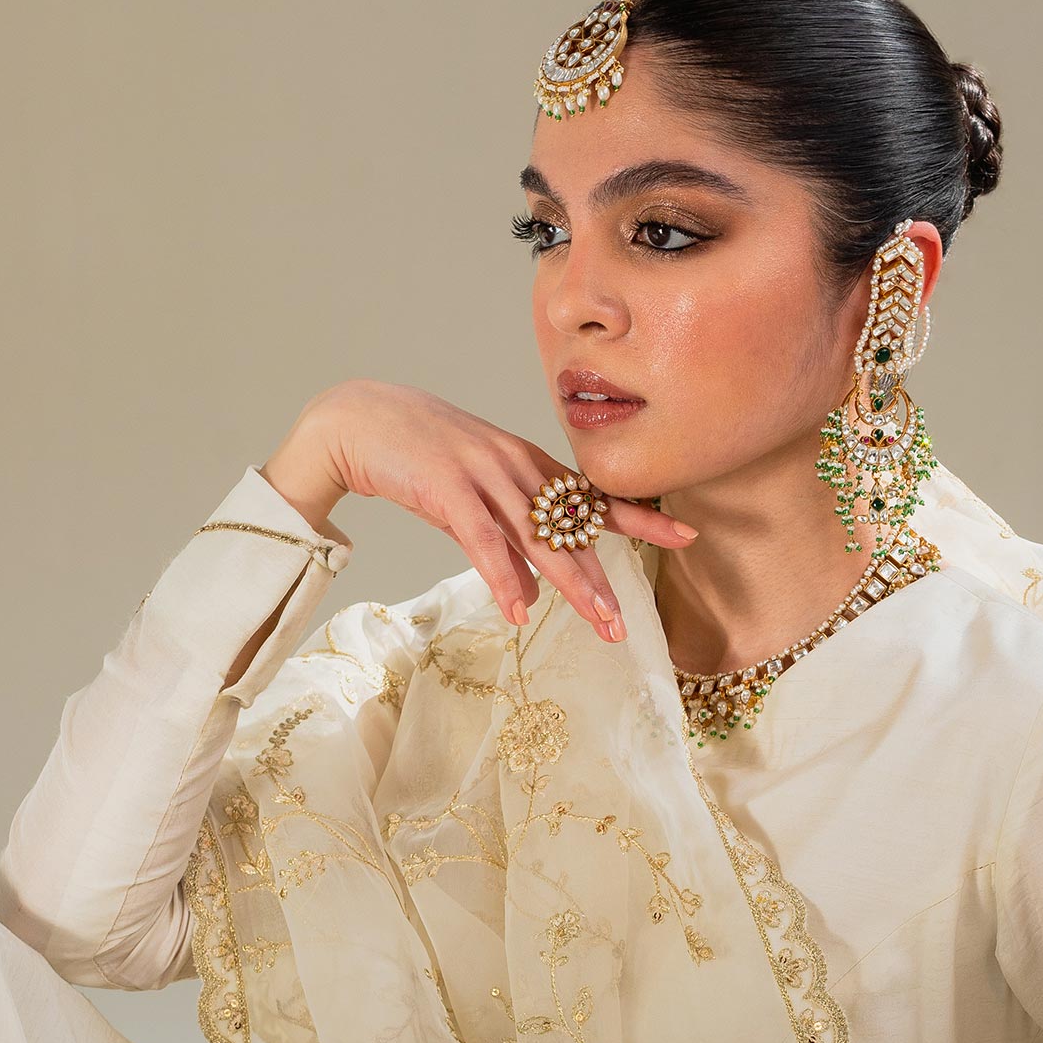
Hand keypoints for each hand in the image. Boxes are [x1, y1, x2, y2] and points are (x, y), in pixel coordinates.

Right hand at [261, 380, 695, 642]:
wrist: (356, 420)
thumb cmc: (415, 457)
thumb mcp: (472, 499)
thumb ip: (506, 538)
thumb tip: (535, 589)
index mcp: (527, 464)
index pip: (592, 496)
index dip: (641, 516)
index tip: (686, 535)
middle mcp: (515, 465)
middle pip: (570, 528)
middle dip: (601, 578)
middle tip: (624, 622)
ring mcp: (483, 473)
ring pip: (537, 536)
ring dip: (569, 583)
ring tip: (596, 622)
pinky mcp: (447, 486)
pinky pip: (483, 539)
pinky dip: (503, 575)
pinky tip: (518, 611)